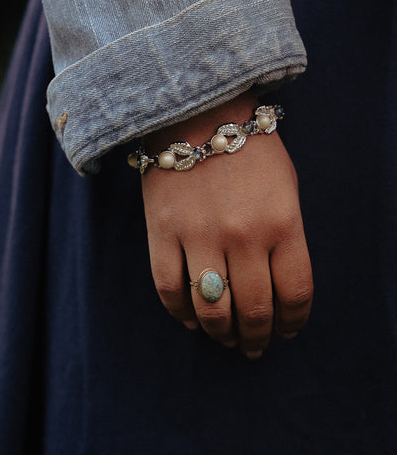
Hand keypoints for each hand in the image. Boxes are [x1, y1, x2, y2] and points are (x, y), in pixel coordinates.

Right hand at [141, 91, 312, 359]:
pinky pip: (168, 289)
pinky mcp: (162, 232)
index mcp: (283, 223)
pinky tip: (191, 318)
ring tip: (224, 338)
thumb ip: (287, 237)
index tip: (287, 331)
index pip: (295, 293)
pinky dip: (180, 313)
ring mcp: (199, 236)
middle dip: (256, 337)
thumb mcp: (287, 187)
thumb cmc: (250, 149)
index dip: (293, 322)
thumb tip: (276, 286)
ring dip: (220, 333)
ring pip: (211, 309)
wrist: (198, 112)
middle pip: (253, 310)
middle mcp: (243, 236)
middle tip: (253, 345)